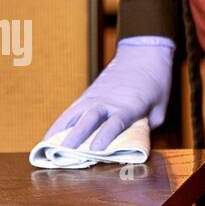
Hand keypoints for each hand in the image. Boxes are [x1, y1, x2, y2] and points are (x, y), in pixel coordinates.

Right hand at [44, 36, 175, 151]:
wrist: (142, 53)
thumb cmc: (154, 83)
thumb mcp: (159, 109)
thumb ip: (144, 129)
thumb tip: (130, 146)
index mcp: (129, 104)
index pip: (115, 122)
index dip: (105, 136)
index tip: (95, 149)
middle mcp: (108, 101)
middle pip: (89, 119)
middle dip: (75, 136)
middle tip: (63, 152)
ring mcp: (94, 97)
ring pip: (74, 115)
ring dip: (60, 131)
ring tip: (46, 147)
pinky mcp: (87, 96)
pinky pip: (70, 112)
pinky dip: (59, 125)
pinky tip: (48, 137)